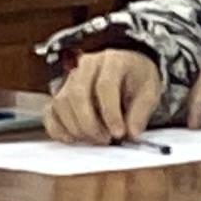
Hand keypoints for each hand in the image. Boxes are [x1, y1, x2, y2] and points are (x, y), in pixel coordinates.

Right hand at [45, 49, 162, 141]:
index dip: (111, 113)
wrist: (129, 68)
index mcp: (113, 60)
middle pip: (78, 94)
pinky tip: (72, 139)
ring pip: (62, 103)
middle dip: (90, 123)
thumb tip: (132, 133)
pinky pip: (50, 111)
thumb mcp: (150, 92)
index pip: (104, 86)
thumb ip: (141, 113)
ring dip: (76, 127)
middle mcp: (87, 66)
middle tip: (105, 139)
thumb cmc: (138, 78)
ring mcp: (70, 78)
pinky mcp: (61, 92)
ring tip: (95, 139)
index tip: (119, 133)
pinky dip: (57, 127)